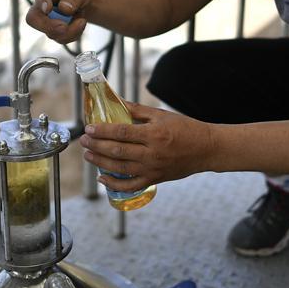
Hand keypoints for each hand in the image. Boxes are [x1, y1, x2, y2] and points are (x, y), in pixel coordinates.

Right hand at [25, 0, 90, 43]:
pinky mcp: (52, 32)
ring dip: (70, 30)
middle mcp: (40, 7)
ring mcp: (44, 21)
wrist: (82, 1)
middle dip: (50, 26)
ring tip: (82, 20)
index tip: (47, 9)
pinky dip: (74, 34)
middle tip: (64, 27)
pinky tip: (79, 24)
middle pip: (34, 20)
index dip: (41, 3)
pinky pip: (61, 39)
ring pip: (50, 33)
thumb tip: (64, 9)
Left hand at [78, 101, 215, 192]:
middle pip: (117, 151)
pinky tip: (102, 178)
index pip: (122, 132)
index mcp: (154, 134)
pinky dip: (115, 184)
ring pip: (120, 168)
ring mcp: (153, 169)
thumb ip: (137, 110)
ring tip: (88, 156)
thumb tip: (117, 102)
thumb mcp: (161, 115)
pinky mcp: (155, 179)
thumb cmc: (185, 128)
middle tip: (83, 141)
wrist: (205, 149)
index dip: (103, 131)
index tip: (89, 128)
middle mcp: (152, 153)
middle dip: (97, 146)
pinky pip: (131, 185)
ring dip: (101, 162)